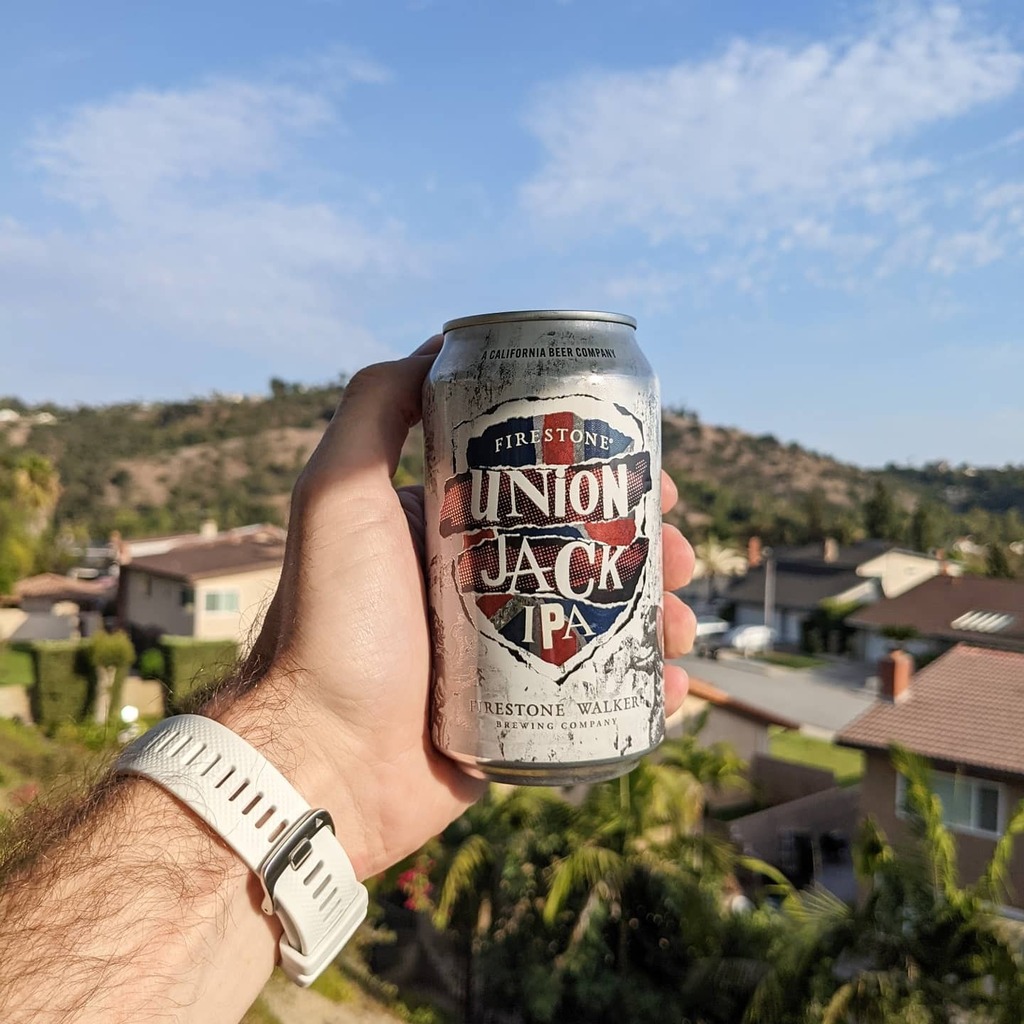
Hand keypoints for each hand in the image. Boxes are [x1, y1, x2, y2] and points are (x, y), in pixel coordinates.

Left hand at [218, 337, 696, 878]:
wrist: (323, 758)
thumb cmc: (332, 620)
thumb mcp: (339, 491)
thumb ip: (373, 407)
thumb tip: (438, 343)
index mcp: (450, 533)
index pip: (547, 493)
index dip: (607, 483)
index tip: (654, 482)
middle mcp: (480, 588)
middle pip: (587, 557)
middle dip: (644, 550)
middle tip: (678, 556)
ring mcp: (504, 657)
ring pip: (602, 624)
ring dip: (656, 616)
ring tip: (679, 625)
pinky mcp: (520, 720)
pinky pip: (596, 699)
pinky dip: (642, 692)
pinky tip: (669, 687)